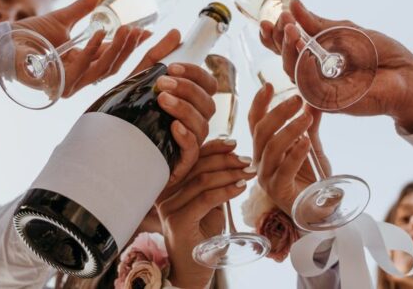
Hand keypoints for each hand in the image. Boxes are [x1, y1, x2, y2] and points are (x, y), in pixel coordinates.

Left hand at [13, 0, 149, 96]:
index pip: (113, 57)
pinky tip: (98, 35)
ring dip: (115, 49)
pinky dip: (91, 51)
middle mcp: (79, 77)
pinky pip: (80, 69)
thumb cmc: (30, 34)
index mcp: (83, 63)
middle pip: (112, 66)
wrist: (4, 41)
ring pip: (101, 69)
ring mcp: (70, 83)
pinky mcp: (58, 84)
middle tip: (140, 30)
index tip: (148, 32)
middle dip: (129, 49)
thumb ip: (87, 5)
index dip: (131, 45)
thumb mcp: (65, 17)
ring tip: (126, 29)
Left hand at [129, 31, 219, 188]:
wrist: (108, 151)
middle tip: (162, 83)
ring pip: (202, 124)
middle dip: (187, 89)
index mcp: (190, 101)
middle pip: (208, 102)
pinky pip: (193, 150)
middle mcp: (195, 120)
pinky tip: (172, 126)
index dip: (195, 73)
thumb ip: (157, 57)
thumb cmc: (127, 115)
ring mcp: (190, 142)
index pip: (207, 84)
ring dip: (184, 109)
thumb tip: (176, 33)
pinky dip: (186, 136)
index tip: (173, 67)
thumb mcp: (138, 82)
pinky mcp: (181, 162)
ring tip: (162, 100)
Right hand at [157, 140, 255, 288]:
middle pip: (197, 165)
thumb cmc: (202, 233)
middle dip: (226, 160)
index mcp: (169, 182)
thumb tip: (231, 153)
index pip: (190, 156)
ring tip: (248, 173)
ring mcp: (168, 207)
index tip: (234, 143)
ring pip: (202, 180)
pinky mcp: (177, 221)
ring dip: (230, 174)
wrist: (193, 269)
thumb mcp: (208, 201)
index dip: (213, 146)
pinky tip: (240, 188)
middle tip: (247, 160)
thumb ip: (212, 179)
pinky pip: (205, 199)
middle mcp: (164, 192)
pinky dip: (225, 191)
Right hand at [247, 84, 328, 213]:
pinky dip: (295, 154)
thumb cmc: (311, 179)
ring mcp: (266, 177)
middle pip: (261, 131)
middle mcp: (260, 162)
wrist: (321, 210)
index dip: (259, 103)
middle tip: (297, 99)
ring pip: (271, 148)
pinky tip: (306, 142)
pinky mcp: (278, 192)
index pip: (255, 122)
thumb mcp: (311, 146)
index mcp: (264, 149)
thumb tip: (313, 99)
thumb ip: (310, 125)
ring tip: (307, 117)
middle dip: (278, 112)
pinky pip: (284, 169)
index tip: (269, 85)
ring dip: (289, 129)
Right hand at [260, 0, 412, 133]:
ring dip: (289, 50)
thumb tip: (294, 5)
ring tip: (291, 30)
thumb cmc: (380, 54)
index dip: (272, 38)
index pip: (287, 48)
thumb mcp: (345, 31)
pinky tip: (303, 49)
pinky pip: (310, 86)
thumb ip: (318, 24)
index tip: (266, 22)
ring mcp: (322, 89)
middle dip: (279, 40)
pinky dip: (304, 67)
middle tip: (283, 22)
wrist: (407, 74)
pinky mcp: (331, 102)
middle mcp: (315, 75)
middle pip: (286, 60)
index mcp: (317, 58)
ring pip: (294, 73)